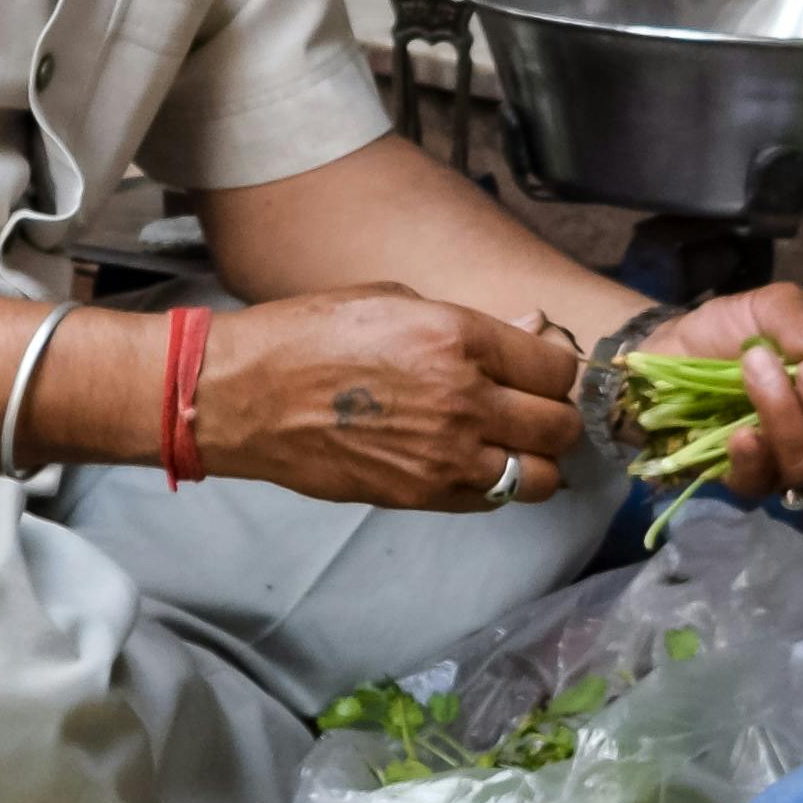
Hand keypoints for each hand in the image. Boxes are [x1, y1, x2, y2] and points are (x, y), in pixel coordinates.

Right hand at [195, 288, 582, 509]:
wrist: (243, 395)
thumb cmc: (309, 335)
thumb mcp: (393, 301)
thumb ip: (470, 324)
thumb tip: (531, 333)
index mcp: (459, 337)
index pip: (556, 367)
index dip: (553, 369)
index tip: (538, 371)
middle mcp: (464, 398)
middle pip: (559, 426)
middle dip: (554, 418)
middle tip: (531, 411)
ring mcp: (446, 455)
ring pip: (539, 476)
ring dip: (535, 462)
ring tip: (511, 446)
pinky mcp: (421, 495)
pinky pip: (493, 501)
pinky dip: (496, 487)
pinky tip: (473, 465)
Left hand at [635, 281, 802, 500]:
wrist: (669, 347)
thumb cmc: (734, 331)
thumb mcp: (770, 307)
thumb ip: (799, 318)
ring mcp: (785, 468)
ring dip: (785, 418)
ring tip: (756, 367)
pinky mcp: (742, 481)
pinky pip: (758, 486)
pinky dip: (753, 459)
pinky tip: (740, 431)